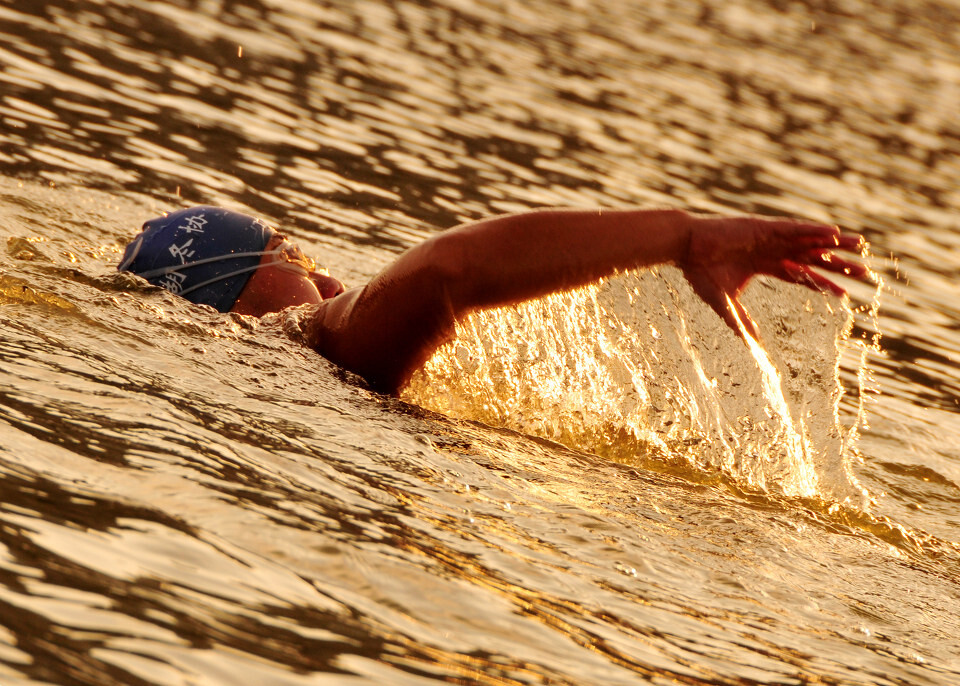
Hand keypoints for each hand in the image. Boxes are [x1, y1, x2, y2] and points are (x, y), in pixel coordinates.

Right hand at [679, 215, 866, 339]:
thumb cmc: (699, 271)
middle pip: (813, 257)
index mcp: (765, 265)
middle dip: (838, 264)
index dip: (823, 284)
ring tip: (860, 245)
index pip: (802, 276)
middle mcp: (772, 249)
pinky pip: (793, 228)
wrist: (684, 247)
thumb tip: (753, 344)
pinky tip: (833, 233)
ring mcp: (769, 236)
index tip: (845, 294)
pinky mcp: (762, 226)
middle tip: (865, 271)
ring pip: (810, 241)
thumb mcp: (723, 301)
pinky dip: (813, 230)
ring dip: (835, 243)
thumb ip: (739, 320)